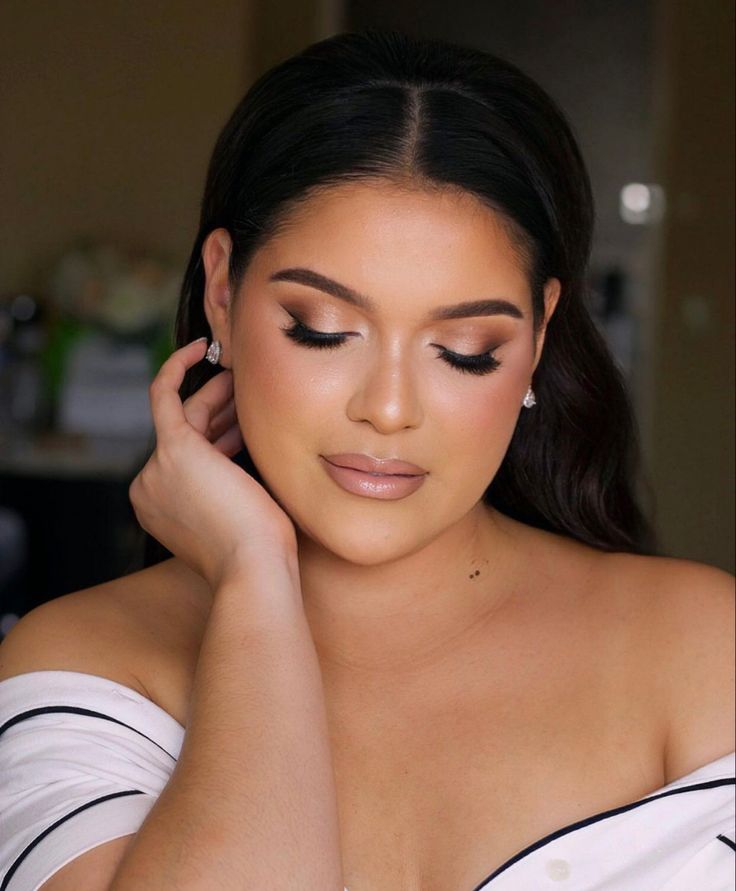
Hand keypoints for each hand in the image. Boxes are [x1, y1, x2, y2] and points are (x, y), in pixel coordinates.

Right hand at [129, 339, 297, 588]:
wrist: (254, 567)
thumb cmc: (260, 551)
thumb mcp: (238, 514)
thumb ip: (228, 487)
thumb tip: (243, 461)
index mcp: (163, 508)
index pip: (191, 457)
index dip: (221, 437)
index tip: (246, 427)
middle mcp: (150, 488)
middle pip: (190, 434)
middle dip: (222, 412)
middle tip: (250, 392)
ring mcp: (156, 469)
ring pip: (187, 415)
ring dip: (217, 394)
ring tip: (244, 377)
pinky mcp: (171, 448)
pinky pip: (165, 393)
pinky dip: (179, 367)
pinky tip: (200, 347)